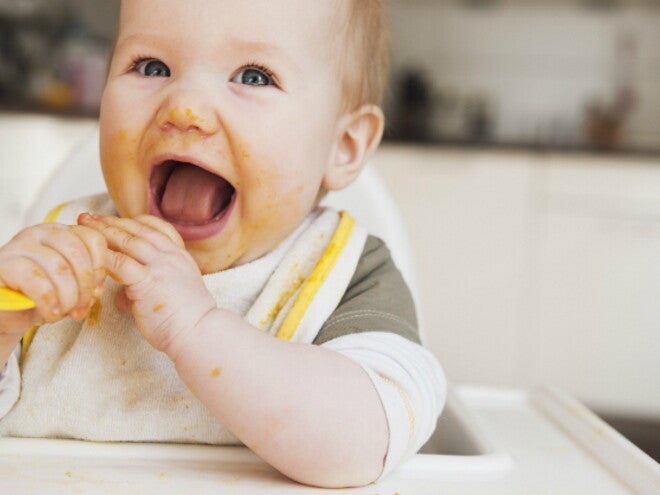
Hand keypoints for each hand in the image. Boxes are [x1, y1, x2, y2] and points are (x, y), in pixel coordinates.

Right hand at [0, 222, 106, 335]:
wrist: (5, 312)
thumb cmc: (39, 296)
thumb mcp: (70, 287)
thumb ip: (86, 284)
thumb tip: (96, 292)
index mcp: (61, 233)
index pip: (92, 238)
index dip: (100, 268)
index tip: (97, 292)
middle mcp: (40, 233)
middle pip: (77, 252)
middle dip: (85, 286)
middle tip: (81, 308)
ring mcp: (19, 246)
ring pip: (59, 267)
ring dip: (68, 297)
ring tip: (64, 313)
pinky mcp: (3, 264)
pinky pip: (37, 281)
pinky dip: (49, 302)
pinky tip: (50, 314)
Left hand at [78, 213, 215, 354]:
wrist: (199, 332)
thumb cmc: (186, 320)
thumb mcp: (171, 294)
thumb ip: (147, 288)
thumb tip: (125, 297)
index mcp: (179, 256)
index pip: (157, 228)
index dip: (133, 221)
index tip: (114, 220)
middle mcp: (171, 256)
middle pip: (138, 229)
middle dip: (111, 221)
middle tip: (89, 216)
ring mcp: (161, 266)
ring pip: (128, 240)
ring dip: (104, 231)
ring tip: (84, 225)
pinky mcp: (148, 281)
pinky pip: (120, 263)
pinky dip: (103, 256)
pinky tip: (89, 253)